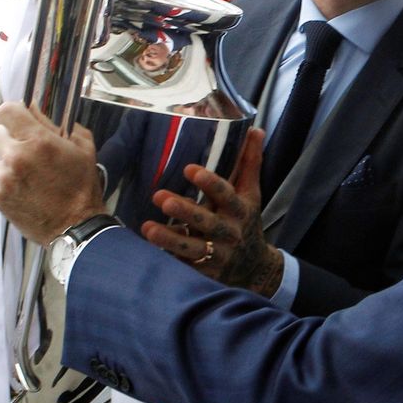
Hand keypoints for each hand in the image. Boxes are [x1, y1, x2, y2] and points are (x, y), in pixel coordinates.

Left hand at [0, 101, 104, 244]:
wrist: (75, 226)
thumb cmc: (82, 186)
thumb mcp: (83, 146)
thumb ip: (58, 124)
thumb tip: (36, 111)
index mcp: (38, 141)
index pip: (6, 110)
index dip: (14, 113)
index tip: (20, 119)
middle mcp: (16, 156)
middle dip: (11, 137)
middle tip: (27, 148)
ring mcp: (3, 177)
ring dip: (6, 159)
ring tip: (26, 171)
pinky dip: (3, 178)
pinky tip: (21, 185)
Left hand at [140, 129, 285, 296]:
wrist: (254, 267)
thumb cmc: (246, 222)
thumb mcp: (252, 194)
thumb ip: (250, 163)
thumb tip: (255, 130)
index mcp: (240, 210)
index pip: (226, 194)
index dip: (209, 183)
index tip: (190, 169)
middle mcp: (229, 233)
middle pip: (206, 221)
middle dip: (184, 210)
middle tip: (161, 197)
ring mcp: (216, 255)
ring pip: (191, 247)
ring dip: (168, 238)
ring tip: (148, 228)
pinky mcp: (203, 272)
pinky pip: (183, 266)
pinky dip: (166, 258)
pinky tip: (147, 251)